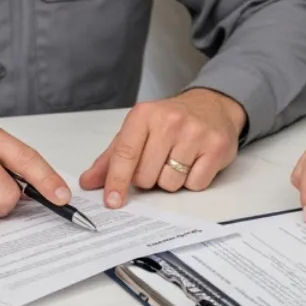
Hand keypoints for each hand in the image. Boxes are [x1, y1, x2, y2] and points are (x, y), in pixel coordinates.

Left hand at [79, 88, 246, 206]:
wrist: (212, 105)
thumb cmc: (171, 120)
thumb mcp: (138, 130)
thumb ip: (113, 157)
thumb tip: (89, 182)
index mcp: (145, 114)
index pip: (126, 154)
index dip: (116, 181)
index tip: (112, 200)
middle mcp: (170, 121)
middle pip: (147, 176)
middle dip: (149, 179)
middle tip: (158, 162)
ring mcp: (195, 133)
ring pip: (170, 183)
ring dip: (171, 181)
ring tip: (178, 160)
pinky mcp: (216, 147)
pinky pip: (195, 184)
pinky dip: (192, 181)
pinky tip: (194, 162)